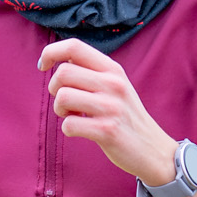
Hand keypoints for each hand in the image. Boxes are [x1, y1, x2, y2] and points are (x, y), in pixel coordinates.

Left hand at [38, 39, 176, 185]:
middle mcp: (113, 84)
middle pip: (63, 72)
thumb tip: (60, 60)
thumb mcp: (116, 86)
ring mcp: (111, 107)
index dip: (51, 53)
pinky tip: (81, 130)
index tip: (43, 66)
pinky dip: (68, 129)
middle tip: (65, 102)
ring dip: (60, 109)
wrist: (153, 150)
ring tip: (74, 116)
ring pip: (62, 97)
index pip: (74, 46)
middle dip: (54, 88)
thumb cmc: (126, 117)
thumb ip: (92, 72)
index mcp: (113, 69)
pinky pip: (69, 125)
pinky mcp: (107, 131)